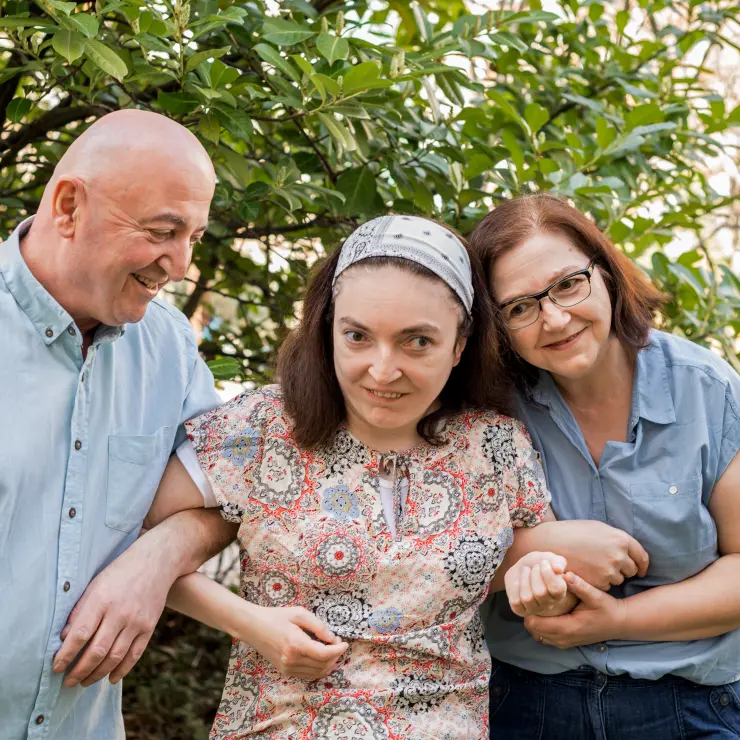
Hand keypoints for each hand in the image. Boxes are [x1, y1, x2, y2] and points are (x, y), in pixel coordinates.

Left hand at [54, 548, 172, 686]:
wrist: (156, 562)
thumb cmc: (120, 572)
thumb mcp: (95, 585)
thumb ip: (80, 611)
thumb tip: (64, 638)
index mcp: (101, 600)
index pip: (79, 635)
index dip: (65, 655)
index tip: (56, 668)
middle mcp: (120, 613)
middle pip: (97, 651)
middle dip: (79, 671)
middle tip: (68, 682)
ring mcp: (136, 621)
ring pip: (114, 657)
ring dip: (97, 674)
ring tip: (84, 682)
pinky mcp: (149, 626)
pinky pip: (134, 654)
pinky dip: (122, 670)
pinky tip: (110, 678)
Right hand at [243, 606, 348, 679]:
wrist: (252, 626)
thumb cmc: (276, 616)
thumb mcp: (299, 613)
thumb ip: (318, 626)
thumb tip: (332, 638)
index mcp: (296, 645)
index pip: (325, 654)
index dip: (338, 650)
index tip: (345, 642)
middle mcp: (292, 660)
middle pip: (323, 665)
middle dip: (335, 656)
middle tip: (338, 644)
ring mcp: (288, 668)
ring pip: (316, 673)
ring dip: (328, 664)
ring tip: (331, 650)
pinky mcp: (285, 671)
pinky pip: (307, 675)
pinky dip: (318, 669)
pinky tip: (321, 658)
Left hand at [505, 552, 574, 617]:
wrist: (523, 566)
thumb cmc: (539, 563)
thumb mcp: (550, 558)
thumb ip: (558, 562)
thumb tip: (558, 570)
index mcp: (560, 593)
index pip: (557, 589)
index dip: (548, 572)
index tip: (544, 562)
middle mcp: (548, 604)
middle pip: (540, 593)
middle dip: (534, 574)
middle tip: (534, 567)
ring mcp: (534, 608)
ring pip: (527, 598)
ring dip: (524, 579)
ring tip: (526, 571)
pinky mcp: (520, 609)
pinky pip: (516, 602)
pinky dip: (515, 587)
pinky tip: (518, 581)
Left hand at [524, 572, 627, 648]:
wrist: (619, 623)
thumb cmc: (607, 608)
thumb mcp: (596, 595)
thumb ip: (580, 586)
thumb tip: (565, 574)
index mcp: (569, 628)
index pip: (536, 624)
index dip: (530, 609)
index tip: (531, 595)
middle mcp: (564, 639)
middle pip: (533, 630)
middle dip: (529, 614)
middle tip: (531, 597)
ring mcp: (564, 643)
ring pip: (537, 635)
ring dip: (534, 621)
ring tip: (537, 604)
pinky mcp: (566, 643)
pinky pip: (545, 637)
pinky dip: (540, 627)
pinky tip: (544, 612)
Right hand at [541, 520, 648, 589]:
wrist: (551, 543)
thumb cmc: (573, 532)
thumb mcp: (598, 528)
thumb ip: (616, 539)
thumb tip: (629, 550)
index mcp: (621, 539)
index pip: (641, 556)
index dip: (642, 565)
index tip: (640, 570)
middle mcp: (618, 556)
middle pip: (631, 570)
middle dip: (623, 569)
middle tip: (607, 564)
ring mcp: (609, 570)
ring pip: (618, 579)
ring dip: (610, 576)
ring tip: (593, 566)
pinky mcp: (598, 583)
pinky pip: (605, 586)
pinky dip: (598, 582)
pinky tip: (587, 572)